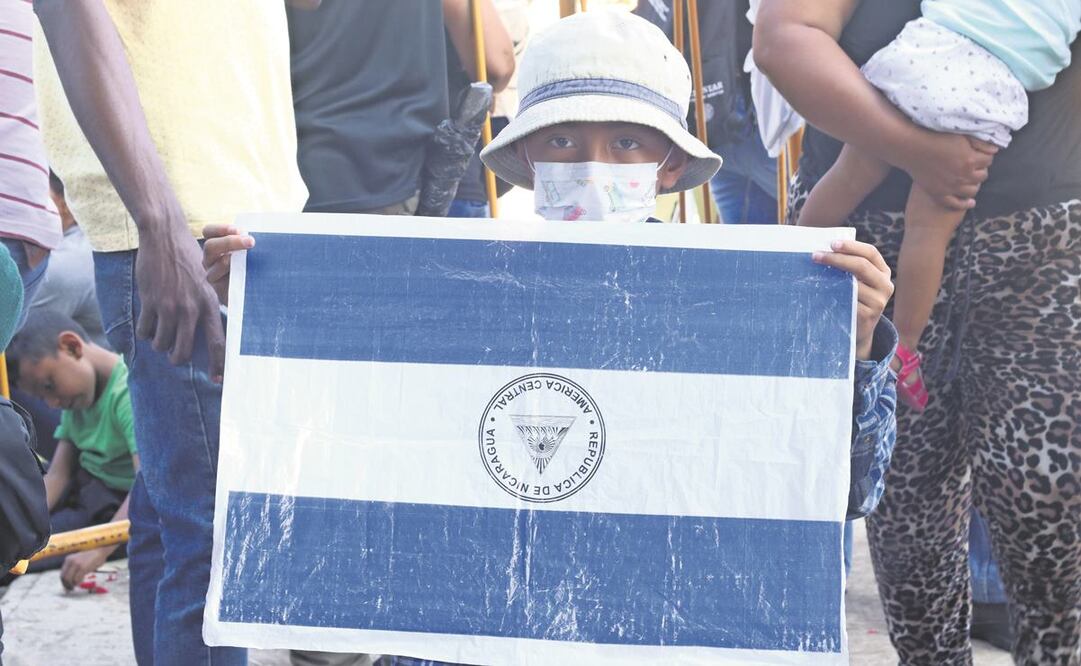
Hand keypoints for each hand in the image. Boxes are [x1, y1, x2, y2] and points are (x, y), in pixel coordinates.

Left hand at [59, 547, 109, 590]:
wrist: (101, 549)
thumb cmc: (93, 555)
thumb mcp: (80, 560)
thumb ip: (74, 567)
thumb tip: (72, 579)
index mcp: (68, 559)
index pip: (62, 574)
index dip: (64, 582)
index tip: (67, 586)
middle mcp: (70, 561)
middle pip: (64, 578)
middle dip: (67, 585)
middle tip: (71, 589)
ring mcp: (76, 564)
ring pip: (69, 580)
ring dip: (73, 584)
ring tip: (77, 585)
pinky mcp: (82, 568)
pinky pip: (77, 579)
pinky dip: (78, 582)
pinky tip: (82, 581)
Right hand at [135, 223, 226, 380]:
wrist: (164, 236)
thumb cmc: (187, 259)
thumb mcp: (204, 282)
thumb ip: (205, 305)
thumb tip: (208, 331)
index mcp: (209, 304)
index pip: (218, 342)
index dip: (218, 365)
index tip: (218, 380)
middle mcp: (191, 309)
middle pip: (183, 351)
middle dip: (177, 358)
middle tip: (174, 355)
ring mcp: (169, 306)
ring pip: (161, 344)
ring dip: (159, 344)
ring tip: (160, 336)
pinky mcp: (150, 301)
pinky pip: (145, 331)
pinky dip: (145, 332)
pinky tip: (148, 325)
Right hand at [201, 224, 254, 307]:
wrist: (249, 291)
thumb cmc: (251, 265)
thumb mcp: (249, 250)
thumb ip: (248, 241)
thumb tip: (264, 233)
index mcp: (216, 244)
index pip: (209, 231)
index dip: (221, 229)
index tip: (239, 230)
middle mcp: (210, 257)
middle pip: (210, 246)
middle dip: (229, 242)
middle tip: (251, 242)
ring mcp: (212, 272)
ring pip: (214, 264)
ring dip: (229, 260)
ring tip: (245, 257)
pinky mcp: (218, 287)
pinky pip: (219, 280)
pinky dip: (230, 275)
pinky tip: (241, 272)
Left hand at [813, 240, 893, 360]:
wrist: (858, 329)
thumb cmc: (853, 299)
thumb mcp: (856, 281)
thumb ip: (848, 267)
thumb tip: (823, 250)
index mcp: (883, 272)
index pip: (871, 253)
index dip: (851, 246)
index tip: (832, 243)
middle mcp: (885, 285)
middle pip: (862, 265)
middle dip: (837, 258)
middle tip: (816, 256)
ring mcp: (879, 302)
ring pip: (853, 284)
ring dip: (831, 276)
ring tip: (814, 271)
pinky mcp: (868, 316)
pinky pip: (848, 301)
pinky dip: (832, 293)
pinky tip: (820, 289)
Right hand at [899, 132, 996, 210]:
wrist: (911, 148)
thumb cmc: (935, 138)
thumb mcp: (960, 135)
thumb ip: (980, 143)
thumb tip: (995, 149)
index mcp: (970, 160)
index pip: (989, 160)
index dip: (985, 156)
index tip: (980, 153)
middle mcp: (963, 176)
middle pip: (982, 176)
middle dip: (980, 170)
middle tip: (974, 165)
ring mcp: (951, 187)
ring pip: (972, 191)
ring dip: (974, 184)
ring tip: (971, 179)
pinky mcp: (939, 194)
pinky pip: (956, 204)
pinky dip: (965, 204)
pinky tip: (970, 202)